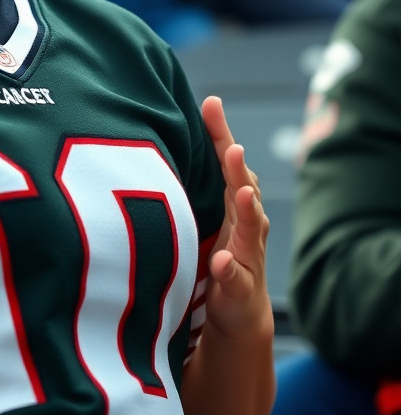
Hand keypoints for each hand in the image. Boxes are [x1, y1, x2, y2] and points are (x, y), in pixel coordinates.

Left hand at [200, 96, 273, 341]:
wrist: (238, 311)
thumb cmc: (218, 254)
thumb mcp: (203, 214)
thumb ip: (192, 181)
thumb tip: (164, 135)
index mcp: (231, 203)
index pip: (225, 162)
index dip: (219, 134)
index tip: (212, 103)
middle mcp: (244, 223)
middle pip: (242, 186)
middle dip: (237, 167)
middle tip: (232, 145)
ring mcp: (246, 254)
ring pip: (250, 228)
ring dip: (247, 210)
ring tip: (244, 192)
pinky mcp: (240, 286)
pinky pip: (235, 277)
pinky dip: (228, 269)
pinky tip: (220, 263)